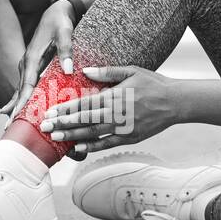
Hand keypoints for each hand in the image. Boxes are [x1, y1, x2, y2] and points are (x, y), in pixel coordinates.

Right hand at [2, 0, 76, 119]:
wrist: (55, 13)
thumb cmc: (60, 23)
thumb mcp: (65, 32)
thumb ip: (66, 50)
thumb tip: (67, 70)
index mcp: (31, 59)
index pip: (26, 85)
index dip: (21, 101)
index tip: (16, 115)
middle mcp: (26, 65)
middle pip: (19, 91)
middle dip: (14, 110)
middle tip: (7, 128)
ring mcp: (27, 67)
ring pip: (20, 90)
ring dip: (16, 106)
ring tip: (9, 125)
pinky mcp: (31, 68)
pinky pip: (25, 87)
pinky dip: (21, 99)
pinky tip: (16, 110)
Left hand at [40, 66, 181, 153]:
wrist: (175, 102)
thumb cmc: (152, 83)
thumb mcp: (131, 71)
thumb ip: (107, 72)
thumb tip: (85, 71)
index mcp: (115, 96)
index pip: (85, 103)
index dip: (66, 109)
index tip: (50, 111)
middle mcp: (116, 113)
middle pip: (84, 120)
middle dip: (63, 124)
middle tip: (44, 127)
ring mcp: (123, 128)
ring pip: (92, 134)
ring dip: (72, 136)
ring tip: (55, 138)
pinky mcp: (130, 138)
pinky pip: (107, 144)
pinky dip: (92, 147)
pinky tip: (78, 149)